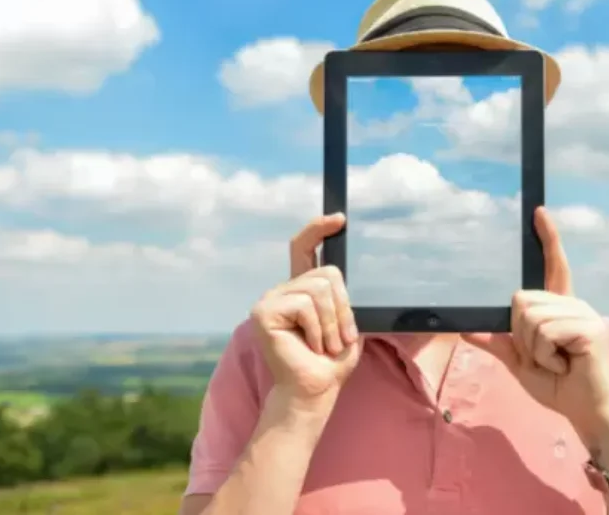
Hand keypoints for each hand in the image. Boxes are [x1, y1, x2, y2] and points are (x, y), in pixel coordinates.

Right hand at [251, 214, 360, 408]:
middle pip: (327, 273)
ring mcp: (270, 299)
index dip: (318, 229)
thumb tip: (344, 275)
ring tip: (326, 346)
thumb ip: (341, 297)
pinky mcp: (263, 312)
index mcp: (301, 289)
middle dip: (343, 308)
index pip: (304, 248)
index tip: (339, 219)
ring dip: (333, 324)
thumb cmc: (331, 361)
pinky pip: (305, 306)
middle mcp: (283, 290)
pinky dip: (318, 329)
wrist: (315, 389)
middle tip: (339, 338)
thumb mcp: (345, 322)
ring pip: (319, 290)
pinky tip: (311, 346)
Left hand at [464, 207, 608, 448]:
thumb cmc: (558, 387)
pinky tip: (565, 365)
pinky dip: (545, 356)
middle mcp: (573, 304)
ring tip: (556, 362)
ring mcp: (583, 314)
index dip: (547, 238)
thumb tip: (464, 330)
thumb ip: (498, 343)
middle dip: (521, 336)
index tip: (538, 211)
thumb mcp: (521, 363)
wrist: (586, 412)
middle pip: (520, 300)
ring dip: (533, 349)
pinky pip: (544, 333)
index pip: (553, 265)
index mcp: (560, 308)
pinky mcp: (589, 328)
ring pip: (529, 317)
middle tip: (545, 358)